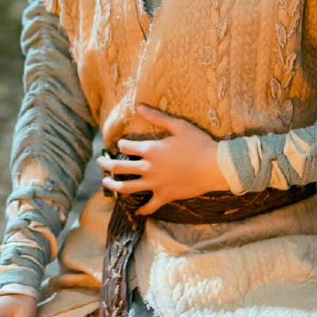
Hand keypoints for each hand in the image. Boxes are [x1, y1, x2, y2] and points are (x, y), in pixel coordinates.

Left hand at [97, 103, 227, 215]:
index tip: (120, 144)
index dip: (121, 144)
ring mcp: (155, 184)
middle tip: (100, 162)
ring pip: (127, 188)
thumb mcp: (178, 126)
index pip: (126, 147)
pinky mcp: (165, 196)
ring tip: (106, 184)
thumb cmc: (199, 144)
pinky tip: (136, 211)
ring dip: (114, 186)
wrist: (216, 167)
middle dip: (107, 164)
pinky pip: (150, 206)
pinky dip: (142, 209)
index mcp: (150, 150)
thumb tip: (139, 105)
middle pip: (120, 167)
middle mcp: (148, 168)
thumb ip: (157, 116)